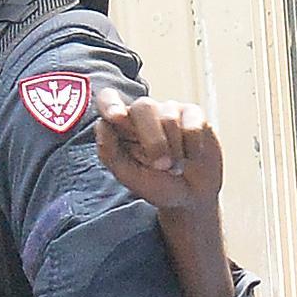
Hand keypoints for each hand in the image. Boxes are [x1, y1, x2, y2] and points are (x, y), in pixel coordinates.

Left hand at [95, 96, 223, 213]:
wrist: (192, 197)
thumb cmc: (157, 184)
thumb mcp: (128, 176)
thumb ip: (110, 153)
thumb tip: (102, 125)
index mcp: (122, 124)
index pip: (109, 99)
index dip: (111, 103)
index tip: (116, 117)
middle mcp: (144, 112)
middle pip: (143, 107)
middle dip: (153, 141)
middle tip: (161, 166)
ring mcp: (169, 110)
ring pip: (168, 118)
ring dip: (173, 151)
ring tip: (175, 166)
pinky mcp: (194, 115)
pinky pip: (191, 126)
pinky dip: (192, 149)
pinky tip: (192, 156)